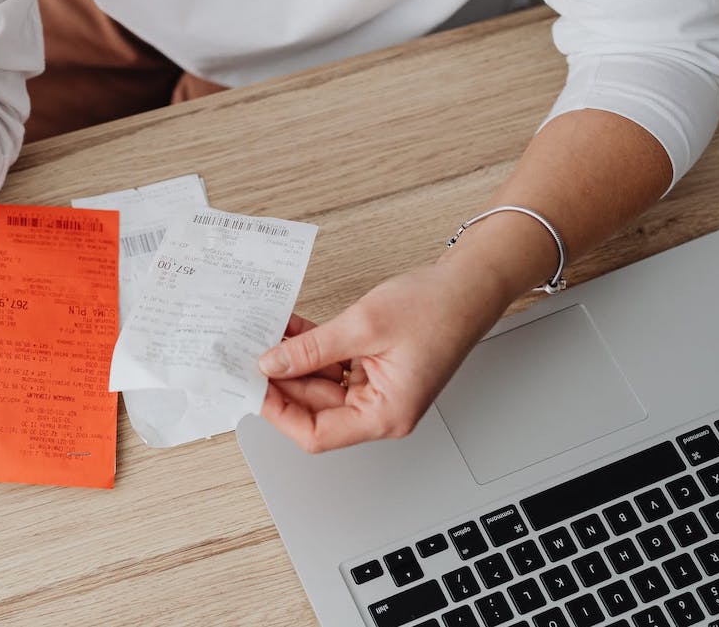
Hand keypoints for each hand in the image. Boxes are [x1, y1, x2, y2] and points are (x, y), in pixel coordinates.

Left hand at [256, 257, 517, 451]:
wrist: (471, 284)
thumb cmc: (437, 308)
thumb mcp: (363, 326)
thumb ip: (312, 349)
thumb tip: (271, 365)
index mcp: (386, 415)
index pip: (317, 435)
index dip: (280, 414)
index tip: (254, 388)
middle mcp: (382, 409)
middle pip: (315, 409)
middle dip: (281, 381)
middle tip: (248, 355)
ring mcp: (379, 389)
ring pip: (320, 384)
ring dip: (292, 360)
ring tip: (264, 336)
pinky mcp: (375, 368)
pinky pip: (333, 365)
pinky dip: (312, 348)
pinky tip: (289, 329)